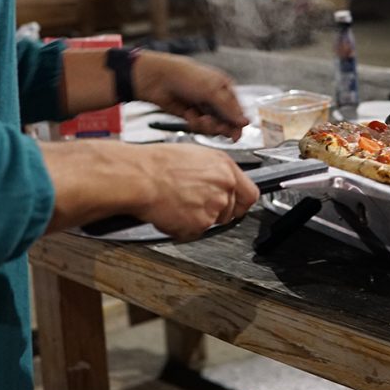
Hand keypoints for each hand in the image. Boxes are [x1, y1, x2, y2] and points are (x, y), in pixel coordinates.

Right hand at [41, 140, 259, 240]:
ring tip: (176, 204)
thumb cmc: (157, 164)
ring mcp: (214, 206)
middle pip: (230, 212)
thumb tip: (218, 181)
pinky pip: (195, 232)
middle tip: (192, 204)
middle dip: (214, 212)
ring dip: (197, 219)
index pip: (250, 194)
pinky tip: (170, 212)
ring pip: (212, 222)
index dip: (240, 203)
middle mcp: (224, 185)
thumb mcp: (193, 156)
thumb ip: (213, 171)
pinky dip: (183, 228)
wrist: (139, 177)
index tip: (234, 206)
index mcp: (224, 166)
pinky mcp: (200, 224)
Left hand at [133, 52, 247, 139]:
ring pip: (213, 127)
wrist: (159, 80)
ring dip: (206, 125)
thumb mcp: (212, 91)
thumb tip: (245, 122)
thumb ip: (229, 109)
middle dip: (219, 125)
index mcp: (225, 89)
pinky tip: (189, 114)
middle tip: (211, 123)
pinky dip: (195, 123)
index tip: (234, 135)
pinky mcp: (192, 116)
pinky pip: (200, 127)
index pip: (238, 111)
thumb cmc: (187, 77)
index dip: (237, 124)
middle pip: (226, 122)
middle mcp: (216, 100)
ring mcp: (204, 108)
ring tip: (198, 118)